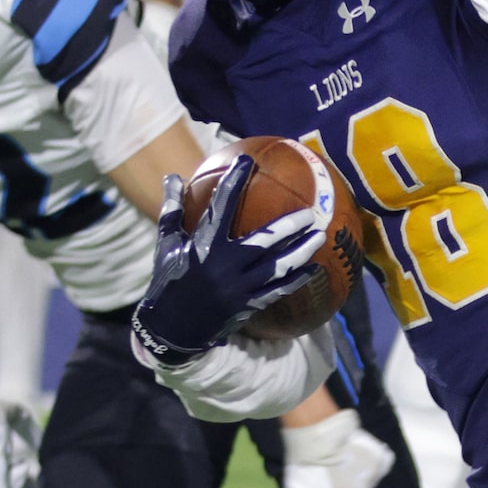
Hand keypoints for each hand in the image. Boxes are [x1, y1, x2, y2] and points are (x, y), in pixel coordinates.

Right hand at [131, 157, 328, 363]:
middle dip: (288, 226)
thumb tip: (172, 177)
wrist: (172, 327)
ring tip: (320, 236)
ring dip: (301, 251)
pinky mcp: (248, 304)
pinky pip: (279, 290)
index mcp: (203, 245)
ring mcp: (239, 287)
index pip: (221, 206)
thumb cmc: (169, 278)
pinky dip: (298, 279)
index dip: (234, 181)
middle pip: (263, 240)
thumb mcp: (167, 244)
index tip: (248, 161)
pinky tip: (314, 269)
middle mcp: (224, 265)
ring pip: (278, 267)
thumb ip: (173, 210)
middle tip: (310, 212)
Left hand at [279, 407, 395, 487]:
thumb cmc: (303, 466)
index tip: (317, 484)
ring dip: (355, 472)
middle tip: (327, 471)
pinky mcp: (381, 459)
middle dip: (342, 487)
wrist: (315, 431)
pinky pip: (380, 464)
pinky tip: (355, 452)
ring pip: (366, 481)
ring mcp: (373, 477)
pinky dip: (371, 459)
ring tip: (338, 459)